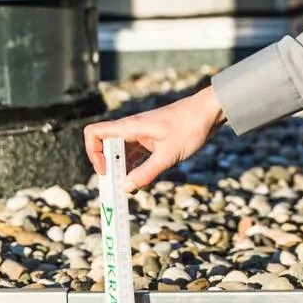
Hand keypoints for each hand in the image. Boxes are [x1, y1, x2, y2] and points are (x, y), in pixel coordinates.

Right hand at [82, 85, 225, 191]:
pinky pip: (135, 155)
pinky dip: (134, 169)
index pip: (94, 134)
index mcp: (130, 127)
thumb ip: (146, 172)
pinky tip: (140, 182)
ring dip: (121, 171)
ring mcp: (141, 135)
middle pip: (106, 148)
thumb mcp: (168, 155)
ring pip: (121, 154)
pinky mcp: (151, 141)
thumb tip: (125, 187)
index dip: (93, 153)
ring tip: (129, 190)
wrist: (210, 112)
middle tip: (116, 189)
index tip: (106, 171)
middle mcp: (131, 130)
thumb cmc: (190, 127)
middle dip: (108, 169)